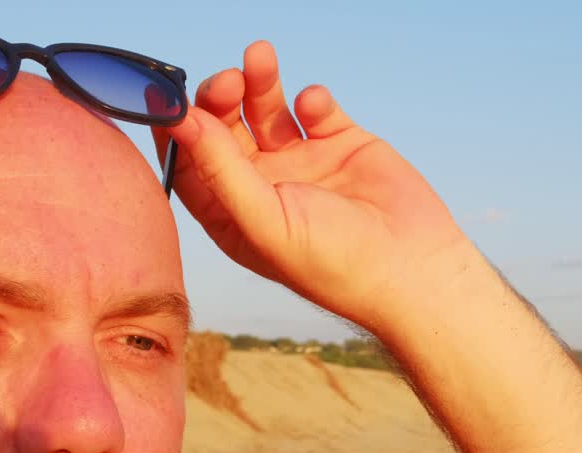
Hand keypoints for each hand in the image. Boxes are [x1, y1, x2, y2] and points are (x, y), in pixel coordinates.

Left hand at [156, 41, 478, 332]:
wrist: (411, 267)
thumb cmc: (332, 262)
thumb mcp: (266, 219)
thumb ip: (220, 168)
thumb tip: (179, 119)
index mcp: (234, 215)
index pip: (190, 164)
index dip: (177, 130)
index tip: (169, 97)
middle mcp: (263, 186)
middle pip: (224, 129)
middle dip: (221, 99)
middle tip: (229, 81)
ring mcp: (302, 163)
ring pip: (266, 110)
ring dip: (259, 82)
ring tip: (260, 57)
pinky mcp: (341, 144)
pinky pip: (315, 109)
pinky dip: (311, 99)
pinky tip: (316, 106)